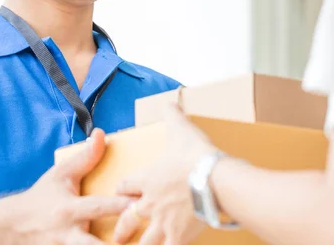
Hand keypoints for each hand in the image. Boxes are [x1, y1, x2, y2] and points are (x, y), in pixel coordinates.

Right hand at [4, 129, 131, 244]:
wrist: (10, 226)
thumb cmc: (41, 198)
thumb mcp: (61, 174)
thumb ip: (85, 157)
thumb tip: (101, 134)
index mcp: (69, 209)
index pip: (98, 207)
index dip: (119, 205)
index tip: (139, 202)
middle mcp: (68, 233)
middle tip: (142, 240)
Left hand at [113, 105, 216, 244]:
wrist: (214, 179)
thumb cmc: (196, 156)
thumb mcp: (182, 130)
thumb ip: (173, 116)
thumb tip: (168, 102)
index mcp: (148, 179)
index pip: (125, 185)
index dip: (122, 188)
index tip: (121, 191)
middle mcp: (150, 202)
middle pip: (129, 217)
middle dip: (123, 226)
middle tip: (118, 234)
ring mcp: (163, 221)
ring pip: (145, 240)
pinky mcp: (178, 235)